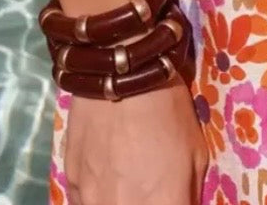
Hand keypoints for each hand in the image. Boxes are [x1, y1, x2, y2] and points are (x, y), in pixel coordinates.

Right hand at [65, 81, 207, 204]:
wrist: (121, 74)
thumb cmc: (169, 112)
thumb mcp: (195, 155)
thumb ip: (187, 196)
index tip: (171, 198)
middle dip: (144, 203)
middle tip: (149, 190)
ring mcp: (91, 201)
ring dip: (120, 201)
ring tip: (130, 184)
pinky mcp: (71, 183)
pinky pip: (83, 203)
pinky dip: (98, 198)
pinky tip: (108, 179)